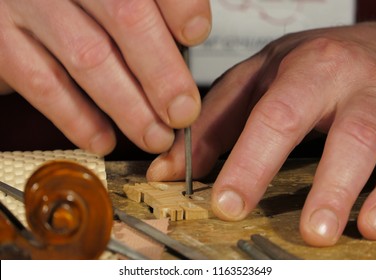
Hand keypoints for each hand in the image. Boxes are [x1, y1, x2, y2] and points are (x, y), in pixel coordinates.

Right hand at [0, 0, 210, 154]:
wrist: (10, 4)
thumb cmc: (74, 4)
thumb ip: (146, 13)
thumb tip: (186, 43)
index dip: (179, 6)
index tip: (196, 34)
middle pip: (126, 17)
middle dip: (162, 74)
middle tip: (182, 112)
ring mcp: (26, 4)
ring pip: (90, 57)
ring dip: (129, 107)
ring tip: (155, 136)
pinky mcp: (1, 40)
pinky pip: (43, 84)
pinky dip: (79, 118)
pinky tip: (104, 139)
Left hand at [147, 22, 375, 245]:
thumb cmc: (314, 65)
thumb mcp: (259, 81)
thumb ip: (215, 123)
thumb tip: (168, 168)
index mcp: (303, 68)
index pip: (271, 116)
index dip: (247, 162)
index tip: (225, 204)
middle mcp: (346, 82)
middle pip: (316, 123)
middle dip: (284, 172)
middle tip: (256, 215)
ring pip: (363, 144)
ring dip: (341, 192)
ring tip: (318, 233)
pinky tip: (372, 224)